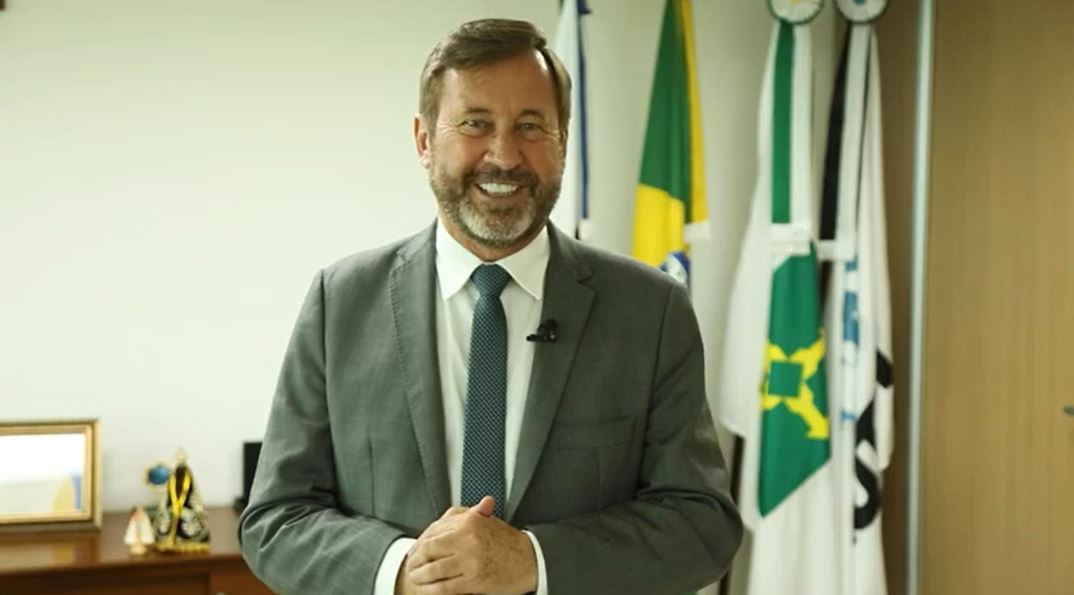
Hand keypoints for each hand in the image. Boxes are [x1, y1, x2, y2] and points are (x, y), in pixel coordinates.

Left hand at [405, 496, 536, 594]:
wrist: (530, 560)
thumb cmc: (507, 541)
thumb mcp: (486, 522)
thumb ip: (464, 517)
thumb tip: (439, 521)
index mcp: (469, 522)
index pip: (433, 532)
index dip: (419, 543)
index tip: (414, 551)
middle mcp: (468, 538)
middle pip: (429, 549)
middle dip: (416, 560)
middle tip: (411, 566)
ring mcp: (470, 560)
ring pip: (433, 569)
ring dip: (420, 576)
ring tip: (416, 578)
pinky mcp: (473, 581)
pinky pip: (444, 587)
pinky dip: (431, 590)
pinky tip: (427, 590)